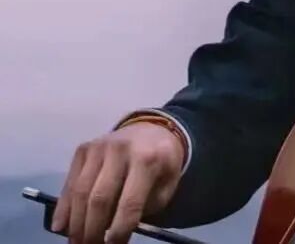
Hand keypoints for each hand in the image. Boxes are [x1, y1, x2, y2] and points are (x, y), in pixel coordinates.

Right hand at [51, 121, 184, 243]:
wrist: (152, 130)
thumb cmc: (161, 163)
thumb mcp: (165, 185)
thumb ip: (143, 207)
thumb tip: (113, 232)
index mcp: (148, 158)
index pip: (130, 202)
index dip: (119, 230)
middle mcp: (121, 149)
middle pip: (100, 198)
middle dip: (93, 231)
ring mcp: (100, 146)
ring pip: (81, 192)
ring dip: (75, 223)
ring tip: (76, 243)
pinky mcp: (84, 149)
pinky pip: (70, 182)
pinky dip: (63, 207)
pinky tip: (60, 226)